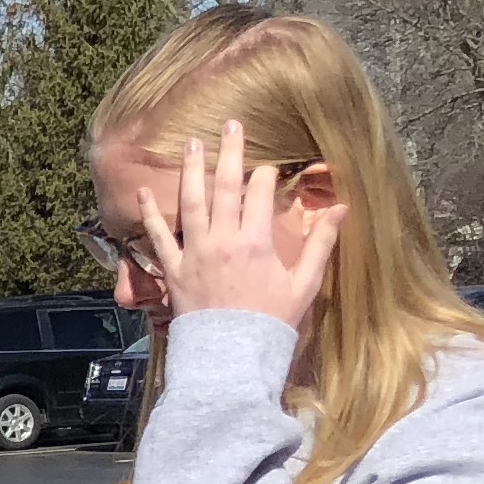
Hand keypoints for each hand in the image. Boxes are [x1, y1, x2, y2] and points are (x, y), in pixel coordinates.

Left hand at [136, 120, 338, 330]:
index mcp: (256, 242)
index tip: (269, 168)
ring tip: (191, 143)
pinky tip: (142, 192)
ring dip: (191, 170)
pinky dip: (150, 214)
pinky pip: (158, 237)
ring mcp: (195, 254)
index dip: (265, 175)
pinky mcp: (174, 271)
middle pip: (226, 187)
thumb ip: (321, 243)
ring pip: (191, 203)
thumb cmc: (272, 323)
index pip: (260, 193)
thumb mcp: (305, 284)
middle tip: (231, 124)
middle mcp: (223, 241)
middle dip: (230, 152)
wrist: (232, 359)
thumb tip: (341, 207)